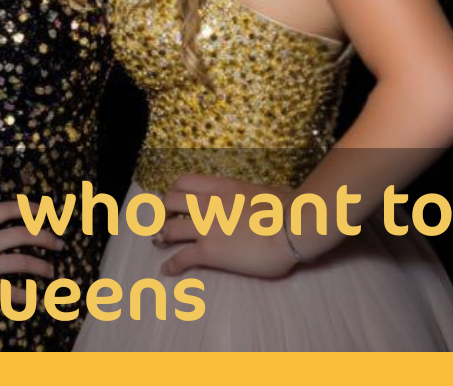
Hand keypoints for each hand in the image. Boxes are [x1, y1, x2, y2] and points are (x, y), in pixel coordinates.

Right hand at [0, 201, 63, 316]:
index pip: (5, 209)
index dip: (27, 208)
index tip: (43, 211)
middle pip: (22, 233)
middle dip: (45, 237)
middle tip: (59, 244)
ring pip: (22, 261)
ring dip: (41, 267)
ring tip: (51, 272)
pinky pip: (9, 293)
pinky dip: (25, 297)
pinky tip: (34, 301)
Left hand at [156, 173, 299, 279]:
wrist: (292, 227)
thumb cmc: (289, 208)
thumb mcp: (270, 190)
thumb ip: (261, 194)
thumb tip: (275, 195)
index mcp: (222, 186)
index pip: (185, 181)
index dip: (176, 191)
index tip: (177, 200)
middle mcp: (207, 203)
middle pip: (170, 201)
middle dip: (164, 211)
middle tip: (166, 220)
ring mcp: (206, 227)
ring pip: (169, 229)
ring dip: (162, 236)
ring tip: (160, 242)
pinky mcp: (209, 251)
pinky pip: (181, 258)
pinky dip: (171, 265)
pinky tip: (167, 271)